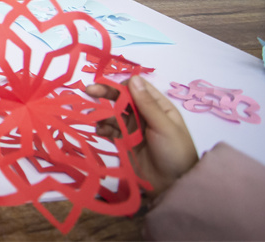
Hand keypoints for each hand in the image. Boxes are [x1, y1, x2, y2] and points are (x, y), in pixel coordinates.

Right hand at [86, 75, 197, 194]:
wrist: (174, 186)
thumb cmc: (175, 153)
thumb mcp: (164, 127)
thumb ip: (147, 104)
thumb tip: (133, 78)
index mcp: (158, 107)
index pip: (137, 88)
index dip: (121, 86)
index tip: (109, 88)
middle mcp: (144, 115)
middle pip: (122, 99)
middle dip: (106, 94)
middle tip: (89, 91)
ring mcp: (134, 129)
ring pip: (114, 114)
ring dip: (102, 113)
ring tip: (93, 118)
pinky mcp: (125, 142)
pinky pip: (111, 130)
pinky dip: (103, 128)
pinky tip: (99, 131)